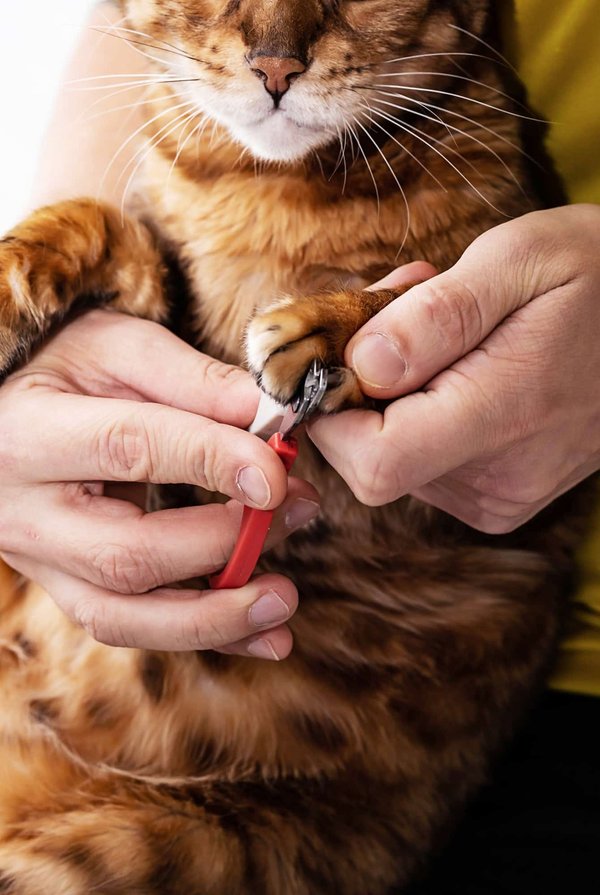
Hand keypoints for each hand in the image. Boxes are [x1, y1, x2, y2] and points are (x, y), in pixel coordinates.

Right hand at [0, 311, 319, 657]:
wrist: (5, 417)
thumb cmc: (63, 369)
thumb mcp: (117, 347)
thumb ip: (192, 379)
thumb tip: (271, 416)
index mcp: (31, 434)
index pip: (128, 450)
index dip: (211, 462)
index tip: (278, 472)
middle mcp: (26, 513)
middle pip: (128, 553)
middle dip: (225, 544)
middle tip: (299, 512)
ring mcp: (41, 562)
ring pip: (123, 617)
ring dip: (215, 617)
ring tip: (284, 600)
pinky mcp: (65, 588)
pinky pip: (131, 628)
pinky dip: (202, 635)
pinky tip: (261, 634)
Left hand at [309, 205, 599, 532]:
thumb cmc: (598, 275)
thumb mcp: (519, 260)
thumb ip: (436, 316)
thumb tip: (359, 366)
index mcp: (502, 418)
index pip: (371, 462)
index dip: (330, 412)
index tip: (335, 351)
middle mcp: (493, 479)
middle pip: (369, 457)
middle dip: (360, 383)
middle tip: (395, 310)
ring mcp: (496, 494)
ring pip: (391, 453)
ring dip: (391, 387)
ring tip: (440, 325)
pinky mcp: (496, 493)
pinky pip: (423, 456)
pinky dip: (418, 405)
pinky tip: (455, 358)